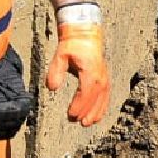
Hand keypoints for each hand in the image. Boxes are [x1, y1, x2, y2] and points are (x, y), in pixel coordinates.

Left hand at [44, 10, 109, 125]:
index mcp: (90, 71)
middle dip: (86, 112)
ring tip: (87, 123)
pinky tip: (96, 115)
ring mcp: (104, 77)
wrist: (85, 34)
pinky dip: (102, 107)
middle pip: (95, 99)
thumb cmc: (72, 45)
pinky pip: (105, 96)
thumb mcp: (60, 55)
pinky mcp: (105, 78)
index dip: (78, 106)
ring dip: (96, 113)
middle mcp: (100, 76)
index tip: (70, 114)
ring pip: (103, 99)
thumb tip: (52, 88)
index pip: (85, 93)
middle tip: (77, 122)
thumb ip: (55, 72)